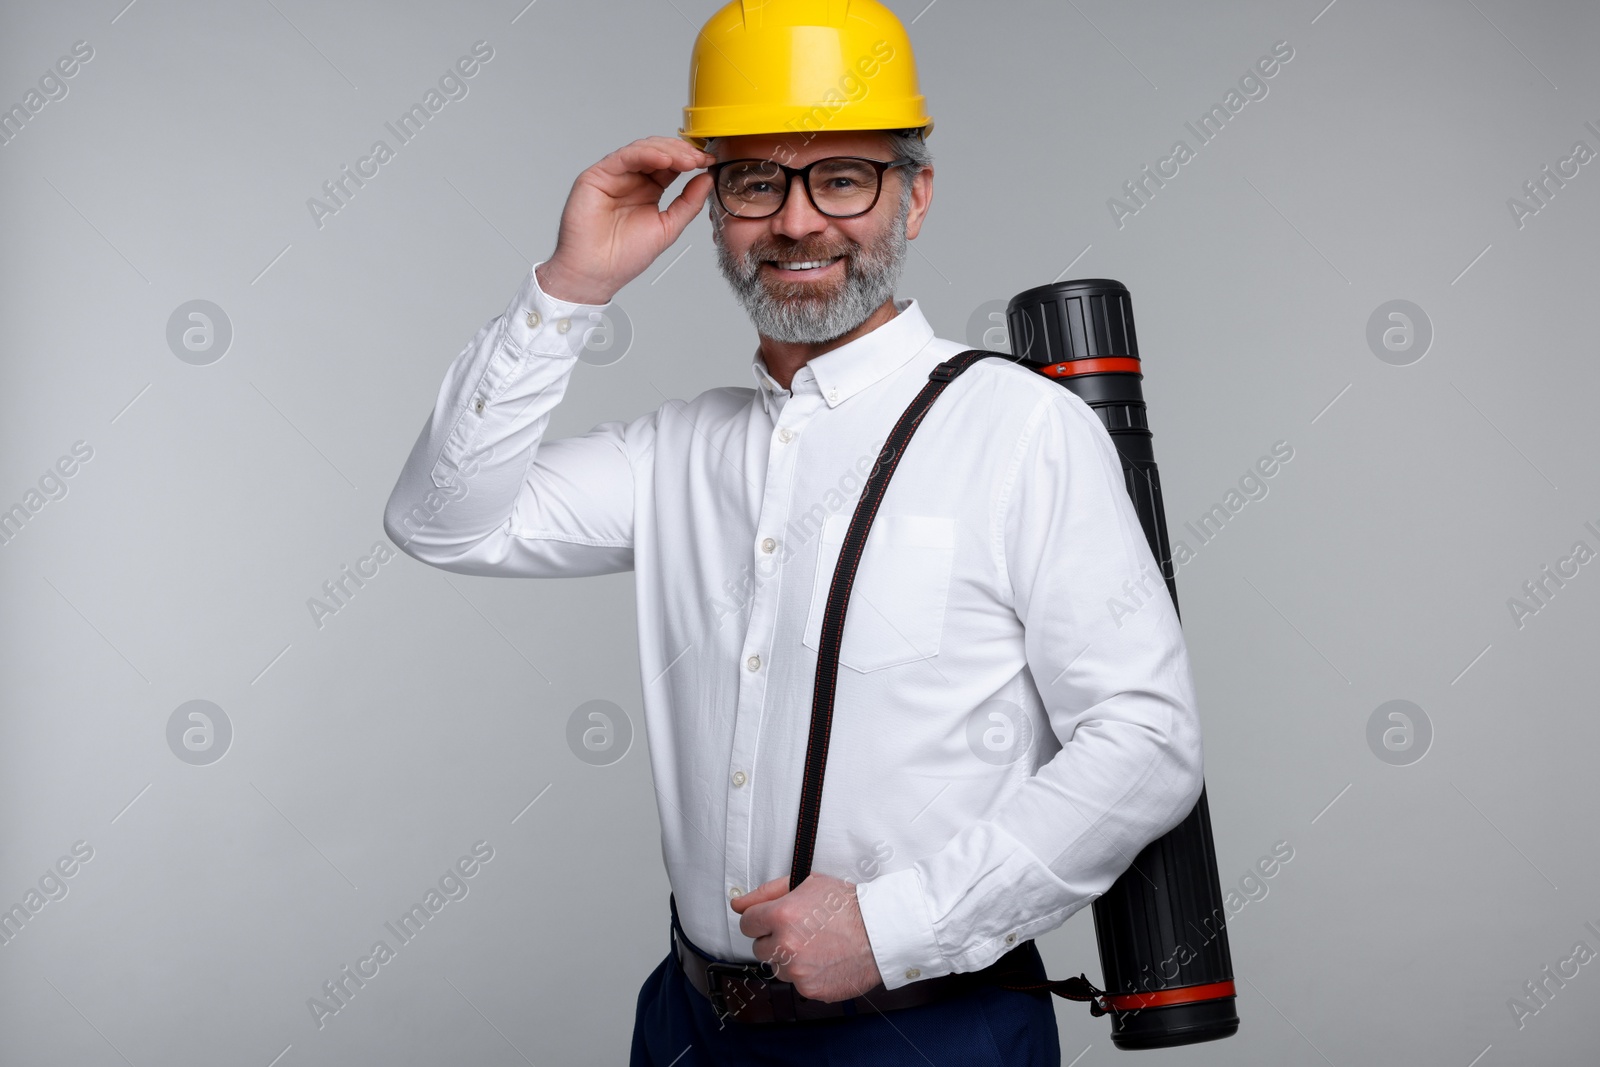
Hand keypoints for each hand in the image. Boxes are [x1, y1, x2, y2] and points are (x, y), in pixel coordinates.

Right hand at [536, 135, 715, 304]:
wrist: (596, 272)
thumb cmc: (624, 257)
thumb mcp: (669, 227)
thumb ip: (689, 203)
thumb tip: (707, 179)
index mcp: (649, 191)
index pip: (672, 166)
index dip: (691, 160)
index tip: (710, 161)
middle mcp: (632, 179)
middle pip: (659, 153)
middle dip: (683, 153)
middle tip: (701, 158)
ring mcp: (615, 175)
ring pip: (644, 149)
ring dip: (668, 151)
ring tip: (688, 159)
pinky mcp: (598, 175)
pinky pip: (624, 156)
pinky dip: (646, 153)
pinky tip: (665, 159)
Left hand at [731, 873, 884, 1002]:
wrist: (880, 932)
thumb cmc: (846, 904)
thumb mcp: (806, 883)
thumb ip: (766, 892)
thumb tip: (737, 903)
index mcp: (781, 916)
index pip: (747, 923)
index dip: (762, 919)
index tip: (776, 919)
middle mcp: (785, 945)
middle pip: (759, 947)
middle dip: (774, 938)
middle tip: (802, 930)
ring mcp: (797, 971)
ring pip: (777, 967)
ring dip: (789, 958)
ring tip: (816, 945)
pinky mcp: (810, 990)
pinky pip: (796, 983)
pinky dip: (807, 974)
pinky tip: (825, 960)